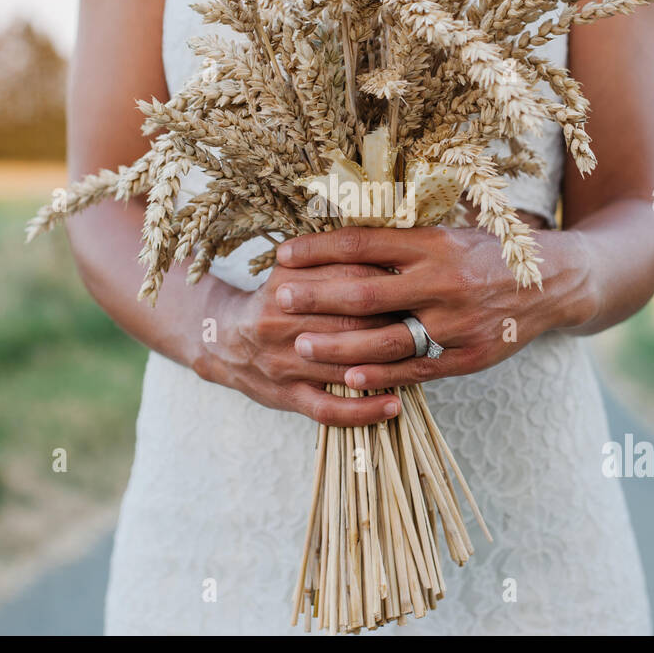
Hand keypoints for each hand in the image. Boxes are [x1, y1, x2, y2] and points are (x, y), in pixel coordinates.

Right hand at [194, 261, 404, 424]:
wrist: (223, 338)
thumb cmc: (277, 298)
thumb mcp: (294, 267)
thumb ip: (333, 256)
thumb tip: (391, 242)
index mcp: (288, 283)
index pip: (349, 278)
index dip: (389, 282)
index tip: (419, 282)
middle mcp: (281, 322)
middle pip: (351, 322)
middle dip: (394, 322)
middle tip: (431, 320)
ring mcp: (283, 363)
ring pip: (343, 365)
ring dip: (387, 365)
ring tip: (424, 360)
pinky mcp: (285, 396)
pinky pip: (328, 409)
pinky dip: (363, 410)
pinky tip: (394, 405)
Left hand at [275, 226, 598, 389]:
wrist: (556, 282)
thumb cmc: (490, 252)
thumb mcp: (450, 231)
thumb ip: (404, 234)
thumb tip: (345, 225)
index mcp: (433, 243)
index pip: (364, 243)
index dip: (319, 249)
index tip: (284, 254)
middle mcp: (442, 281)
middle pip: (366, 292)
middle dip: (318, 296)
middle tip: (280, 300)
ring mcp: (455, 323)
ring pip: (386, 338)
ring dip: (339, 344)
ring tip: (301, 344)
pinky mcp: (469, 357)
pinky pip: (417, 370)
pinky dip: (381, 376)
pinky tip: (349, 379)